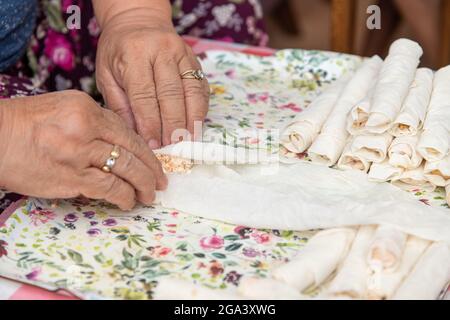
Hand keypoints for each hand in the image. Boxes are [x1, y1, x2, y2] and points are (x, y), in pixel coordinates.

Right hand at [0, 90, 166, 209]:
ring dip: (143, 185)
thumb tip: (121, 143)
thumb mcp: (62, 109)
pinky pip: (109, 187)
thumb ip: (93, 122)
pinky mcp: (71, 177)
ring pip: (126, 169)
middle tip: (162, 181)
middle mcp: (86, 127)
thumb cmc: (24, 125)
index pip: (126, 130)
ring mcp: (80, 153)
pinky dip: (124, 196)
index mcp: (85, 107)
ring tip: (149, 195)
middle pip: (133, 148)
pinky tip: (128, 201)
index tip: (154, 161)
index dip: (145, 149)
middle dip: (152, 168)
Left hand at [95, 9, 209, 148]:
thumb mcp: (106, 74)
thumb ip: (119, 104)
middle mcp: (161, 51)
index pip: (144, 96)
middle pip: (171, 96)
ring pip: (192, 92)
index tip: (153, 145)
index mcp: (134, 54)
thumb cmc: (117, 51)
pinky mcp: (195, 59)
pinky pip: (201, 88)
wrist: (137, 20)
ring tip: (188, 142)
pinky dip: (200, 109)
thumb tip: (136, 136)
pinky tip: (195, 126)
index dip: (150, 124)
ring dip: (191, 120)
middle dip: (172, 126)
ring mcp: (182, 53)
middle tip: (172, 148)